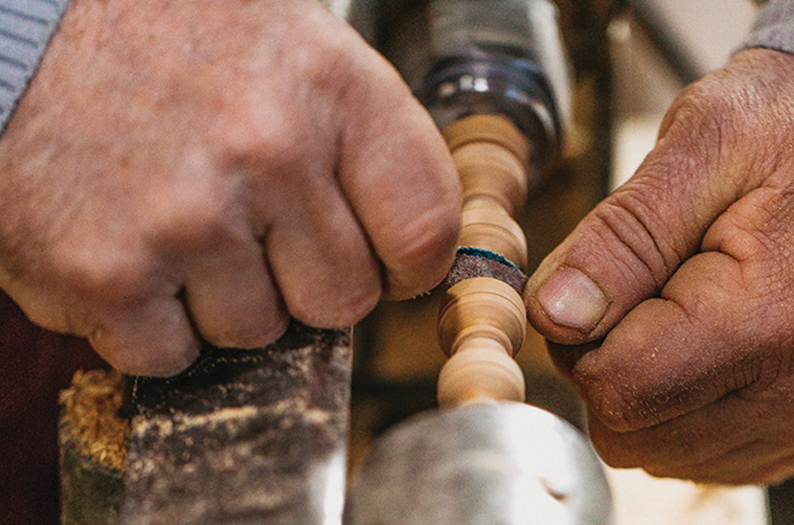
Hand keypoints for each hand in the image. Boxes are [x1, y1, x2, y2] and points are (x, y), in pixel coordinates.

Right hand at [0, 0, 459, 375]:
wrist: (18, 24)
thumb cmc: (162, 31)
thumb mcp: (290, 41)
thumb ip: (359, 138)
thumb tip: (416, 242)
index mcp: (333, 89)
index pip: (425, 228)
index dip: (407, 262)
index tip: (384, 263)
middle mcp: (269, 154)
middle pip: (343, 299)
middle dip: (302, 279)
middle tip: (252, 226)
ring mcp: (188, 221)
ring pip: (257, 331)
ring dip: (221, 296)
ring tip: (176, 220)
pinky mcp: (107, 276)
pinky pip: (171, 354)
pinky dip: (151, 322)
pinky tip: (129, 248)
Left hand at [525, 49, 793, 483]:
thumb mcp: (700, 141)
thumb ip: (620, 236)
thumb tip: (555, 315)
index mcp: (772, 318)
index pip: (615, 390)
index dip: (578, 337)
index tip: (599, 280)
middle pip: (633, 434)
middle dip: (607, 364)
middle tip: (639, 289)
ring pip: (664, 453)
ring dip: (647, 386)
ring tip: (682, 307)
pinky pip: (710, 454)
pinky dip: (686, 404)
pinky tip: (710, 340)